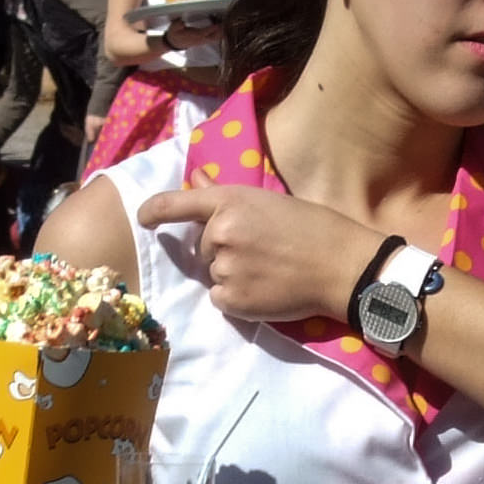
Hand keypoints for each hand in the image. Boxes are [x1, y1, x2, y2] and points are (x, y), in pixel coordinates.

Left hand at [135, 185, 377, 323]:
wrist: (341, 265)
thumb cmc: (313, 228)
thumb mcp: (270, 202)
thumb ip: (228, 197)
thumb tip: (196, 184)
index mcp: (230, 201)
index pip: (177, 203)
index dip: (154, 211)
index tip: (143, 219)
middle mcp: (220, 232)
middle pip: (203, 246)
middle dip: (224, 249)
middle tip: (263, 250)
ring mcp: (224, 266)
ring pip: (213, 273)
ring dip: (233, 274)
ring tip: (269, 270)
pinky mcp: (231, 298)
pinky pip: (220, 298)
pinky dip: (236, 298)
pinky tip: (265, 289)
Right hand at [170, 15, 223, 45]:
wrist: (174, 43)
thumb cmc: (175, 34)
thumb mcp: (173, 28)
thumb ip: (178, 24)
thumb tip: (181, 21)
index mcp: (194, 36)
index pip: (206, 32)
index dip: (213, 28)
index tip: (220, 23)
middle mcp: (201, 39)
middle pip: (215, 37)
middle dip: (221, 30)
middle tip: (226, 21)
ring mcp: (204, 41)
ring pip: (216, 38)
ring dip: (222, 32)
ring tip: (225, 22)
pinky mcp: (205, 40)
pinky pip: (215, 38)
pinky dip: (220, 33)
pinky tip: (222, 26)